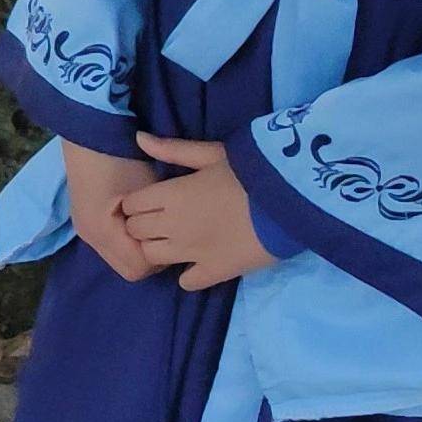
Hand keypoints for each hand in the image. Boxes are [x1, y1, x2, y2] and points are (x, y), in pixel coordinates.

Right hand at [61, 139, 158, 280]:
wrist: (90, 133)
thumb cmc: (121, 158)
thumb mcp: (146, 190)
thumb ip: (157, 221)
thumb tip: (168, 242)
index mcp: (102, 232)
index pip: (138, 268)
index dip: (159, 256)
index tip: (172, 234)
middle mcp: (90, 237)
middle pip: (128, 269)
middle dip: (149, 257)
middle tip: (166, 232)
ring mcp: (85, 230)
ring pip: (119, 259)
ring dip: (137, 248)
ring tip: (153, 225)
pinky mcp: (86, 221)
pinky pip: (111, 245)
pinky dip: (126, 240)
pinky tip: (138, 220)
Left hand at [120, 135, 275, 291]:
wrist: (291, 199)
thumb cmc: (251, 171)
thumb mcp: (212, 154)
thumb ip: (173, 149)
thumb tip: (139, 138)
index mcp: (170, 194)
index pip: (130, 205)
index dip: (137, 203)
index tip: (151, 201)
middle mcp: (172, 225)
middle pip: (136, 231)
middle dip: (142, 224)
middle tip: (163, 219)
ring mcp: (191, 252)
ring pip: (151, 256)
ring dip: (158, 248)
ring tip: (176, 240)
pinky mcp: (214, 271)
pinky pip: (186, 282)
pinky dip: (188, 275)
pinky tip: (198, 262)